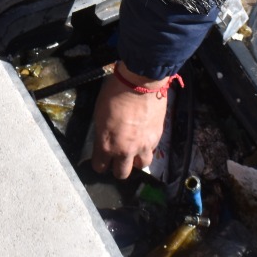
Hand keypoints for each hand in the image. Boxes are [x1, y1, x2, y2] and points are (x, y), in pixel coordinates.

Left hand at [91, 64, 170, 178]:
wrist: (140, 83)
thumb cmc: (114, 93)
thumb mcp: (99, 114)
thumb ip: (102, 132)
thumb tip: (104, 137)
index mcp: (106, 144)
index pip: (100, 166)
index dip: (100, 163)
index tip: (101, 158)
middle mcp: (125, 151)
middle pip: (121, 174)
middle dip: (118, 168)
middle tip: (117, 158)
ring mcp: (143, 146)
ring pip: (141, 165)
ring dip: (136, 160)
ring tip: (134, 150)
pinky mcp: (157, 138)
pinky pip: (152, 150)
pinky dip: (148, 147)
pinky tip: (144, 137)